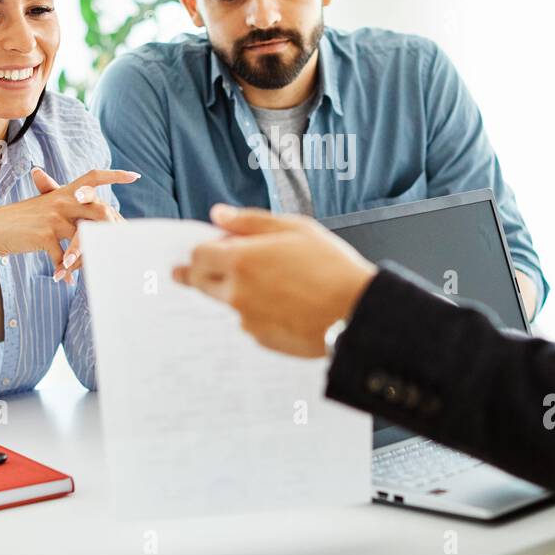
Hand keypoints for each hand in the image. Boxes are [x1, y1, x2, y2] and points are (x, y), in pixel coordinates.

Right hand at [0, 167, 136, 293]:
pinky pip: (64, 257)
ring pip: (85, 238)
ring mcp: (53, 218)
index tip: (135, 176)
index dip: (114, 175)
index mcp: (64, 192)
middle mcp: (61, 201)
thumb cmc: (23, 222)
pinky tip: (65, 281)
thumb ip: (70, 210)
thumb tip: (95, 218)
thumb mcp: (45, 209)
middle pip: (99, 210)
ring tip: (95, 270)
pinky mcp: (44, 236)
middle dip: (113, 227)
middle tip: (122, 243)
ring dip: (90, 258)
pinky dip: (66, 271)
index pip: (93, 177)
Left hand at [172, 204, 377, 356]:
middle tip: (205, 270)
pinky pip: (252, 322)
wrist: (356, 312)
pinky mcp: (263, 339)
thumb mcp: (295, 228)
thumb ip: (250, 221)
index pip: (198, 256)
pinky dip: (261, 312)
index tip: (204, 250)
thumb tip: (219, 215)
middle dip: (201, 274)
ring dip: (239, 293)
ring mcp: (248, 320)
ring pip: (230, 303)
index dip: (200, 250)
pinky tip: (288, 304)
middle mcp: (237, 293)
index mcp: (241, 260)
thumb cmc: (332, 267)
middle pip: (201, 283)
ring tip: (276, 284)